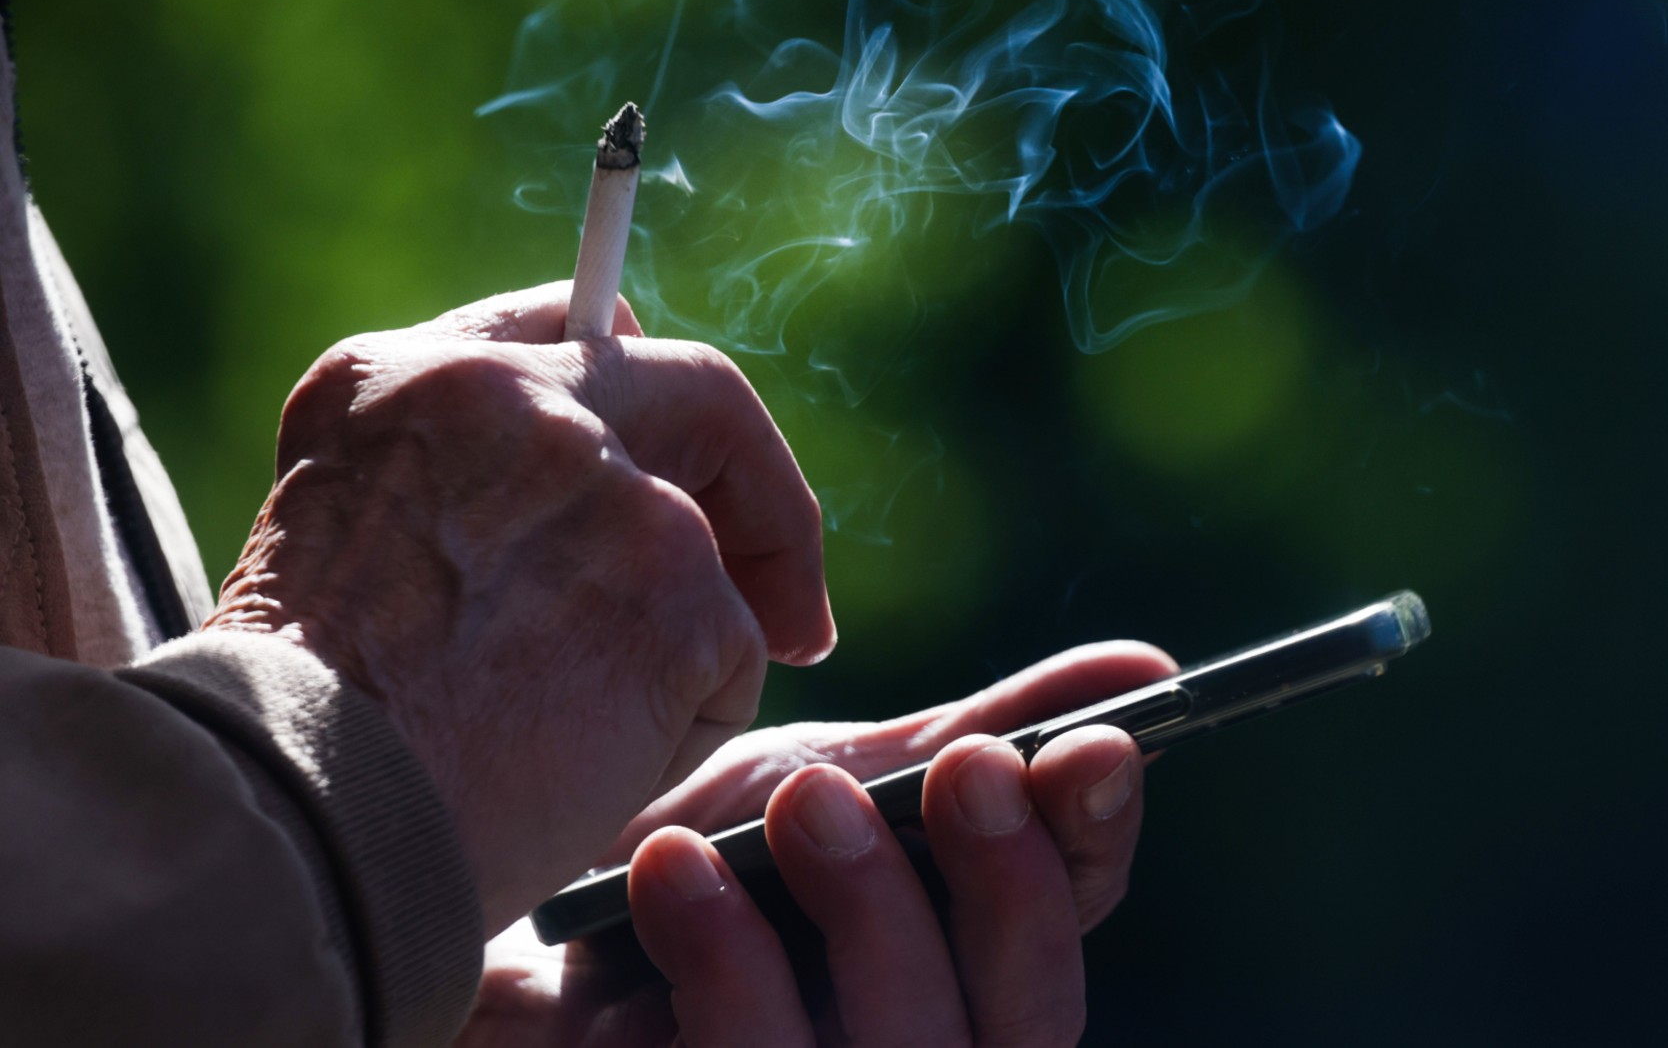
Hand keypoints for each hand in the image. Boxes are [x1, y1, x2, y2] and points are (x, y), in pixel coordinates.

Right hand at [206, 283, 834, 931]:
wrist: (300, 824)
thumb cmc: (308, 731)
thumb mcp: (348, 543)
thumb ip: (460, 478)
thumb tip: (609, 479)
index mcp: (396, 379)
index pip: (569, 324)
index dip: (644, 393)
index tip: (680, 459)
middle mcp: (512, 399)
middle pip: (699, 391)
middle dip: (761, 485)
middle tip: (783, 590)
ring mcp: (609, 481)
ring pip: (712, 550)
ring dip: (686, 647)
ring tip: (585, 742)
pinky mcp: (680, 580)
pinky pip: (733, 656)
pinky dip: (686, 727)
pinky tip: (589, 771)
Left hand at [458, 640, 1176, 1046]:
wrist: (502, 924)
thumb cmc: (698, 862)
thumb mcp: (839, 783)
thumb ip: (979, 739)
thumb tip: (1148, 672)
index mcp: (967, 969)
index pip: (1079, 929)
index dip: (1097, 849)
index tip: (1095, 748)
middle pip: (1027, 1025)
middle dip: (1004, 886)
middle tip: (958, 763)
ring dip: (869, 914)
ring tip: (801, 800)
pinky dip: (725, 968)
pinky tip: (670, 871)